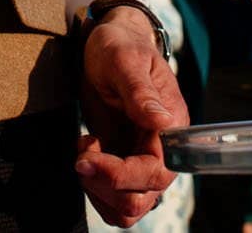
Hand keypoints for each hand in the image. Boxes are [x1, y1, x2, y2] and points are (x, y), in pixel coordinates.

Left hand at [77, 6, 184, 226]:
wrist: (107, 45)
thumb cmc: (119, 45)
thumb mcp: (124, 60)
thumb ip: (140, 92)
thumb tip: (162, 121)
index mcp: (171, 126)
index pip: (156, 171)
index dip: (121, 175)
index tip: (86, 157)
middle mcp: (161, 149)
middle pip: (141, 198)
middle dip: (104, 185)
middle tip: (80, 154)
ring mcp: (141, 159)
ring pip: (128, 207)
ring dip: (98, 192)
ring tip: (83, 154)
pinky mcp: (122, 163)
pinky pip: (114, 200)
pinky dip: (94, 191)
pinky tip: (84, 157)